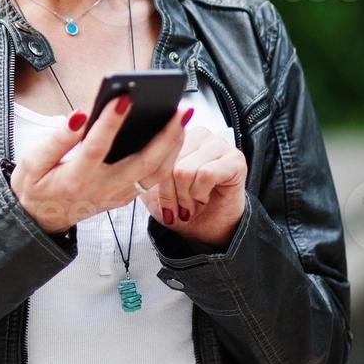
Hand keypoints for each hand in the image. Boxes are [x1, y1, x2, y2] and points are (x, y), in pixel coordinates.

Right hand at [9, 93, 192, 234]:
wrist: (43, 218)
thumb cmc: (37, 186)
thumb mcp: (33, 162)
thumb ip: (57, 140)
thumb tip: (79, 116)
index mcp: (76, 178)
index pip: (97, 146)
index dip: (110, 121)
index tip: (123, 97)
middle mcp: (103, 188)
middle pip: (143, 162)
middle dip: (164, 134)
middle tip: (177, 109)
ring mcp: (119, 194)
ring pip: (156, 172)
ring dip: (174, 144)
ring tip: (181, 116)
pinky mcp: (126, 195)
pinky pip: (154, 177)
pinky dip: (169, 155)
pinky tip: (173, 134)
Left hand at [137, 124, 247, 250]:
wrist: (205, 229)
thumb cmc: (179, 206)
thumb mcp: (151, 186)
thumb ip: (141, 166)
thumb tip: (127, 148)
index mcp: (178, 134)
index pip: (157, 151)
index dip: (157, 182)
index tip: (164, 198)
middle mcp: (200, 134)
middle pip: (170, 163)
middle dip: (173, 193)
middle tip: (181, 204)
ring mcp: (219, 144)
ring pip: (186, 170)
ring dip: (187, 196)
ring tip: (193, 202)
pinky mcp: (236, 160)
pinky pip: (206, 174)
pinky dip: (201, 194)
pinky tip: (205, 198)